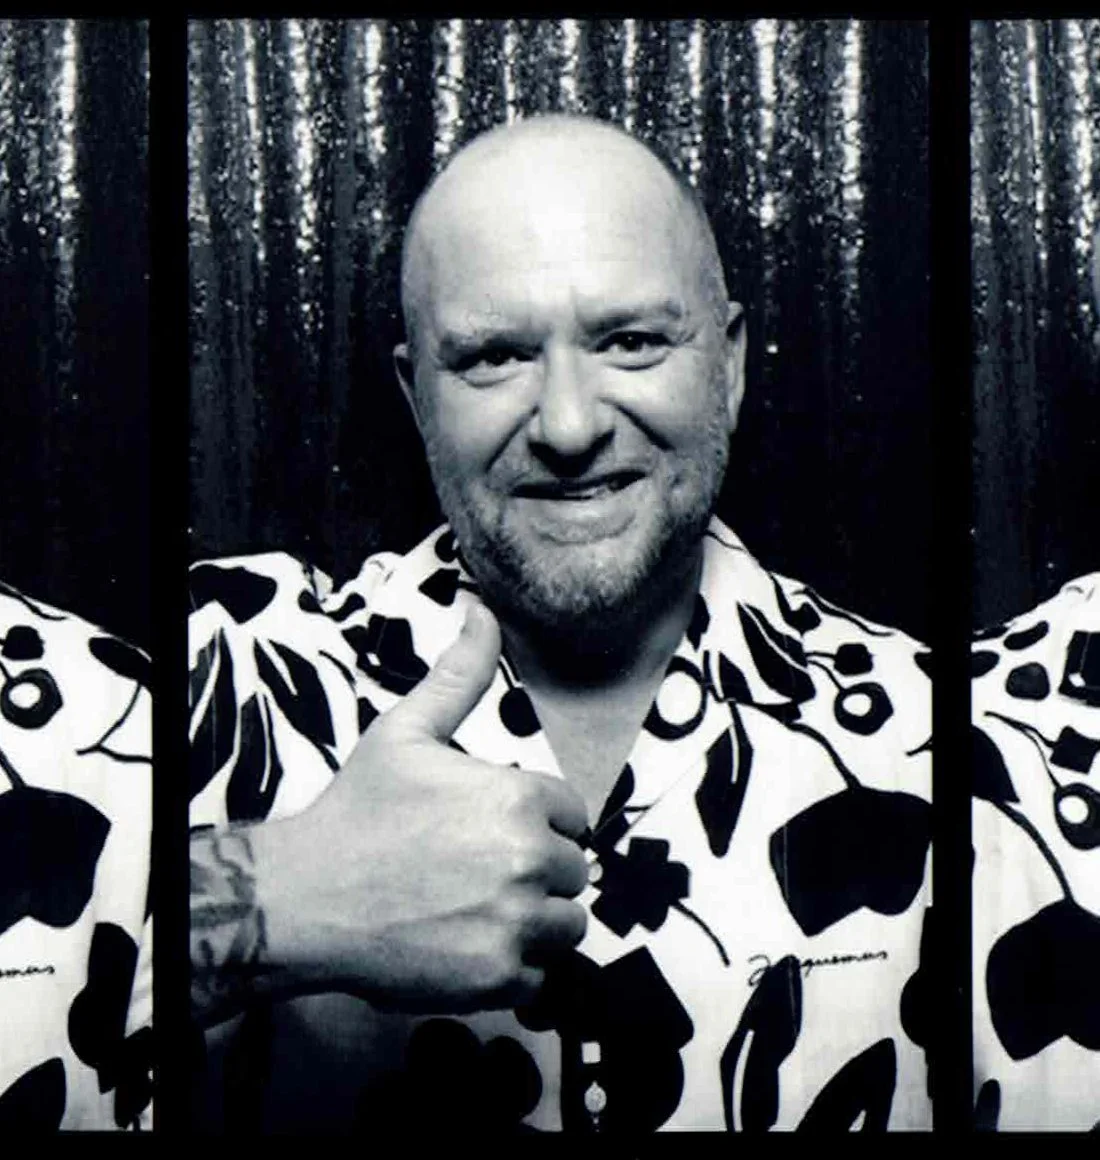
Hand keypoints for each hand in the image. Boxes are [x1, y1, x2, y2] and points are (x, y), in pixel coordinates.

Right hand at [250, 600, 589, 1012]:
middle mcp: (528, 860)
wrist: (306, 897)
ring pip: (566, 925)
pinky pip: (537, 975)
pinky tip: (465, 943)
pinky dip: (510, 966)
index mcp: (518, 798)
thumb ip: (459, 673)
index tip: (495, 830)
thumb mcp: (406, 731)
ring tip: (479, 908)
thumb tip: (482, 609)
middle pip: (573, 870)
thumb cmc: (358, 812)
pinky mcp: (497, 978)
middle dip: (538, 870)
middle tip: (479, 870)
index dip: (538, 820)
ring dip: (535, 920)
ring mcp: (514, 924)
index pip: (572, 814)